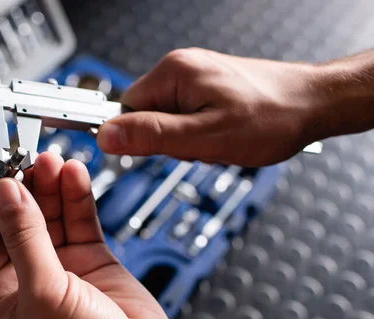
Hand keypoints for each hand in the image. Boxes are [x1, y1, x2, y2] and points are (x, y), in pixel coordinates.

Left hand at [0, 151, 212, 318]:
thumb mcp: (41, 291)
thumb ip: (23, 237)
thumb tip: (4, 192)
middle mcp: (26, 275)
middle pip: (16, 217)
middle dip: (20, 184)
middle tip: (25, 153)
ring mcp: (61, 264)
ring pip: (49, 213)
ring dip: (48, 184)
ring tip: (51, 159)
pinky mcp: (92, 257)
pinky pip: (80, 217)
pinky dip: (77, 195)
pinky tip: (73, 174)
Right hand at [97, 47, 327, 165]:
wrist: (314, 105)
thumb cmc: (271, 116)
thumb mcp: (204, 137)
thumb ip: (152, 136)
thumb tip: (107, 136)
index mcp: (173, 73)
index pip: (125, 109)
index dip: (142, 136)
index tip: (168, 146)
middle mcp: (181, 69)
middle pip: (148, 117)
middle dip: (173, 141)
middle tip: (205, 143)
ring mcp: (196, 78)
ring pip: (169, 122)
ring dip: (190, 141)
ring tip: (221, 139)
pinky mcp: (209, 89)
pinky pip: (188, 118)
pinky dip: (202, 134)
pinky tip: (225, 135)